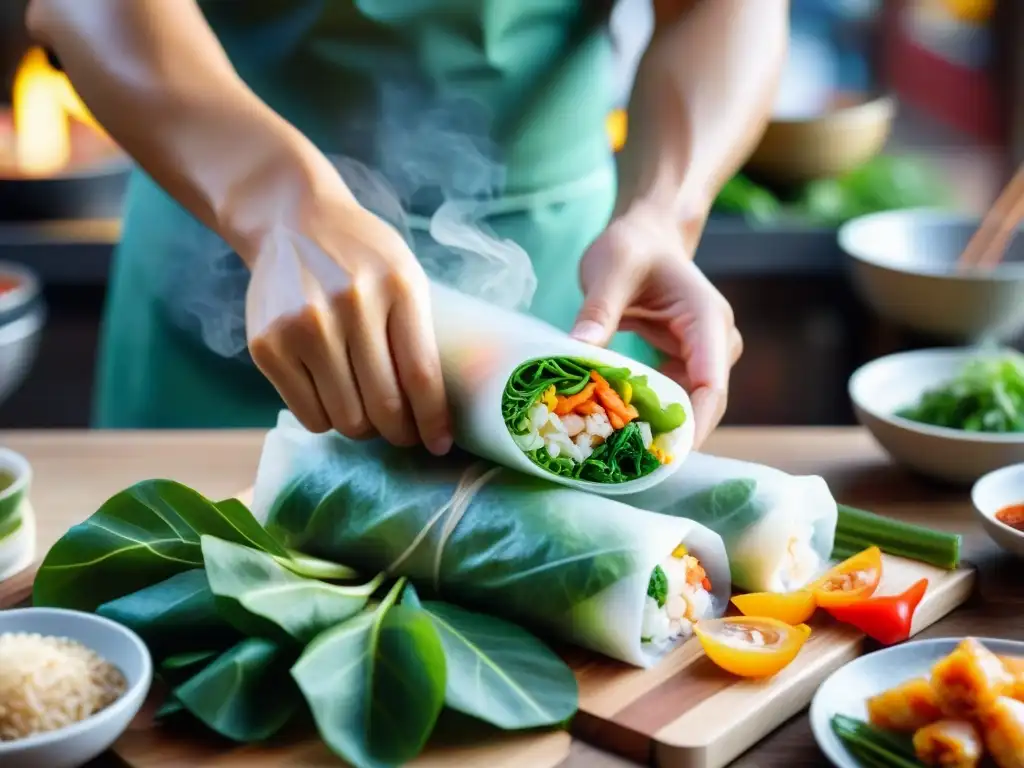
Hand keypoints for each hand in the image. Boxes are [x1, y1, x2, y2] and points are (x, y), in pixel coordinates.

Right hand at [244, 185, 451, 454]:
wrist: (291, 222)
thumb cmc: (360, 257)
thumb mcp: (404, 276)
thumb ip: (419, 333)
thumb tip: (435, 413)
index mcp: (398, 287)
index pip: (421, 376)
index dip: (434, 422)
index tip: (440, 445)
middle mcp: (350, 305)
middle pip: (384, 406)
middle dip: (399, 433)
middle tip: (402, 434)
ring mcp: (304, 326)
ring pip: (345, 418)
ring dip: (362, 427)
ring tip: (365, 412)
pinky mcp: (268, 345)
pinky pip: (308, 414)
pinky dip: (326, 419)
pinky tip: (331, 398)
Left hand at [570, 207, 741, 446]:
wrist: (645, 236)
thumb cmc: (632, 247)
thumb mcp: (610, 269)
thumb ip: (598, 309)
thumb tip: (578, 351)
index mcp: (707, 320)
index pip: (711, 385)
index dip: (693, 425)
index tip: (663, 455)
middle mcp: (715, 343)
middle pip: (703, 405)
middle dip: (671, 435)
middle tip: (628, 465)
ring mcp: (703, 356)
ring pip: (688, 407)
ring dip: (657, 429)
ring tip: (617, 454)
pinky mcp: (684, 365)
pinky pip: (672, 399)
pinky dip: (648, 415)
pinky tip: (616, 431)